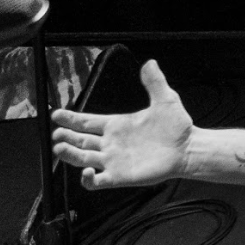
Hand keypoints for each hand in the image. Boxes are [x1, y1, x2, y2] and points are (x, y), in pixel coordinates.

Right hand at [50, 59, 190, 189]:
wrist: (188, 148)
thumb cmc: (177, 126)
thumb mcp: (165, 100)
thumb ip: (155, 83)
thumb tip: (150, 63)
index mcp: (116, 125)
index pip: (86, 121)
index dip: (70, 118)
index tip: (56, 114)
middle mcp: (110, 143)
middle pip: (79, 140)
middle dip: (65, 137)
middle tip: (56, 133)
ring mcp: (113, 161)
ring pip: (82, 159)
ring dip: (69, 155)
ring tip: (59, 148)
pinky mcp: (119, 176)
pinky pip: (97, 181)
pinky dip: (88, 179)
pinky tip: (86, 172)